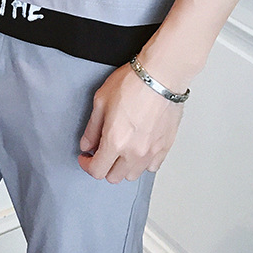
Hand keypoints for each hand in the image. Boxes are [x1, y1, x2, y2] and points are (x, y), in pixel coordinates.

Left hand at [78, 62, 183, 183]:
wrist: (161, 75)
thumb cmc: (133, 83)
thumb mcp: (101, 101)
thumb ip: (92, 128)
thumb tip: (87, 144)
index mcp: (115, 141)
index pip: (97, 170)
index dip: (87, 165)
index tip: (86, 157)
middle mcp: (134, 152)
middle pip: (114, 177)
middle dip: (104, 167)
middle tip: (101, 152)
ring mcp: (152, 151)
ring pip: (133, 175)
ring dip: (123, 167)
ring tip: (121, 151)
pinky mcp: (166, 146)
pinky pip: (152, 167)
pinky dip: (143, 163)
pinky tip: (138, 150)